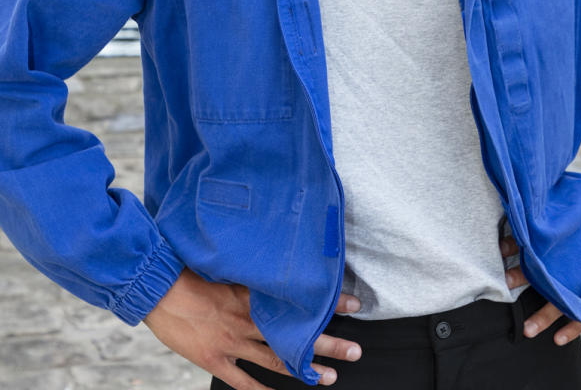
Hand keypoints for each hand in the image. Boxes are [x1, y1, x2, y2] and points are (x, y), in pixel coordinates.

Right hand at [143, 268, 361, 386]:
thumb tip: (279, 267)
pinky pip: (243, 381)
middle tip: (356, 349)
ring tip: (331, 376)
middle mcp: (248, 318)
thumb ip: (252, 273)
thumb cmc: (191, 272)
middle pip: (295, 334)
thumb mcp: (227, 267)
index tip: (354, 304)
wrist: (158, 288)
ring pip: (277, 359)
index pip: (299, 300)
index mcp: (253, 293)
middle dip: (328, 342)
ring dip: (305, 369)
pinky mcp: (214, 359)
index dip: (328, 302)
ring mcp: (232, 341)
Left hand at [501, 211, 580, 346]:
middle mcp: (577, 264)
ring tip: (528, 329)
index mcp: (569, 243)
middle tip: (506, 286)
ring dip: (545, 315)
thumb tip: (523, 224)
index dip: (519, 248)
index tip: (502, 251)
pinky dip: (573, 328)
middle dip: (524, 279)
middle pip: (547, 273)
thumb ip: (553, 227)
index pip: (540, 247)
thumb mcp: (575, 219)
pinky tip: (558, 338)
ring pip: (564, 301)